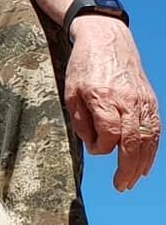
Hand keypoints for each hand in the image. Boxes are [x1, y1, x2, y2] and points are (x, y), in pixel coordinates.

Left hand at [66, 17, 158, 190]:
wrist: (107, 38)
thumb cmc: (83, 65)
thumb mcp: (71, 92)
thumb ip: (81, 120)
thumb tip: (94, 144)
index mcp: (104, 98)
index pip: (108, 135)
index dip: (100, 148)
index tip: (94, 148)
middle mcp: (128, 101)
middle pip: (133, 142)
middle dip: (127, 168)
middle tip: (121, 186)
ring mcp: (143, 101)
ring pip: (148, 139)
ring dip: (142, 164)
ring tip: (132, 180)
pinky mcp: (150, 100)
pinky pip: (155, 130)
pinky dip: (152, 149)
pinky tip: (146, 164)